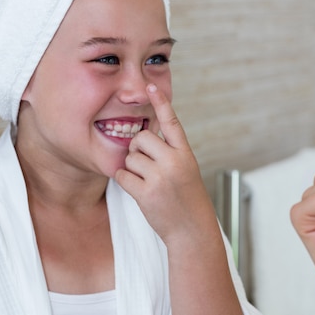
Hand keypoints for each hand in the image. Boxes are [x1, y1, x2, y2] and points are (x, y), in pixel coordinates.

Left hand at [114, 84, 218, 245]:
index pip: (171, 122)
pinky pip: (122, 175)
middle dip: (137, 149)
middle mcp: (174, 162)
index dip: (161, 102)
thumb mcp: (186, 169)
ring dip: (132, 168)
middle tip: (147, 165)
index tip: (150, 85)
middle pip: (141, 138)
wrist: (192, 229)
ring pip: (130, 157)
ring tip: (147, 181)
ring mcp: (160, 177)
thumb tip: (139, 139)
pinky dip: (125, 181)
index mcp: (185, 154)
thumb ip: (169, 152)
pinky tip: (139, 190)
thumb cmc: (186, 198)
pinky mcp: (146, 192)